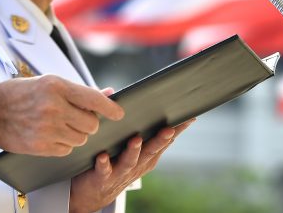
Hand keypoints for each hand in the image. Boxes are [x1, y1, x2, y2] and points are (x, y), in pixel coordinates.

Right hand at [0, 75, 124, 156]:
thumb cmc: (19, 94)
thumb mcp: (47, 83)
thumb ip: (78, 91)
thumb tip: (108, 94)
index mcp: (56, 86)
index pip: (94, 99)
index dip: (111, 108)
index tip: (119, 113)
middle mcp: (54, 106)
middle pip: (91, 124)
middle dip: (89, 123)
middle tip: (76, 118)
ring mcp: (47, 128)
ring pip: (81, 138)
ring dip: (76, 134)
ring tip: (59, 125)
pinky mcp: (41, 146)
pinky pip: (67, 149)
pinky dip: (63, 144)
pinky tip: (50, 134)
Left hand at [68, 119, 194, 212]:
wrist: (94, 192)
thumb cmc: (110, 159)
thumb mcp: (121, 140)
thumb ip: (116, 116)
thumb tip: (112, 91)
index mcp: (145, 153)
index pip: (163, 139)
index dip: (176, 130)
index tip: (188, 117)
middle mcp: (137, 163)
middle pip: (151, 150)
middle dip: (161, 140)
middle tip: (168, 129)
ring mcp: (121, 171)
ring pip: (130, 160)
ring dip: (134, 150)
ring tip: (135, 139)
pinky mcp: (103, 177)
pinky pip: (104, 170)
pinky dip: (104, 164)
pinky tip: (102, 156)